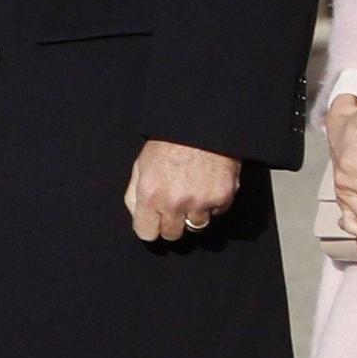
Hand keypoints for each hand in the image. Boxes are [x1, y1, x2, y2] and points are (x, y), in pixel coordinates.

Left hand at [126, 140, 240, 242]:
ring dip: (194, 213)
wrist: (202, 123)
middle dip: (172, 221)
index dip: (150, 226)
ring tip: (194, 190)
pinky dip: (213, 202)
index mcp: (150, 195)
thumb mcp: (141, 164)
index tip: (155, 220)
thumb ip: (134, 194)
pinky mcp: (222, 198)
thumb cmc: (168, 141)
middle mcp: (174, 203)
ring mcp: (200, 202)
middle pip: (172, 235)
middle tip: (176, 203)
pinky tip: (208, 183)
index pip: (146, 233)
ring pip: (195, 226)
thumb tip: (138, 216)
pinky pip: (216, 212)